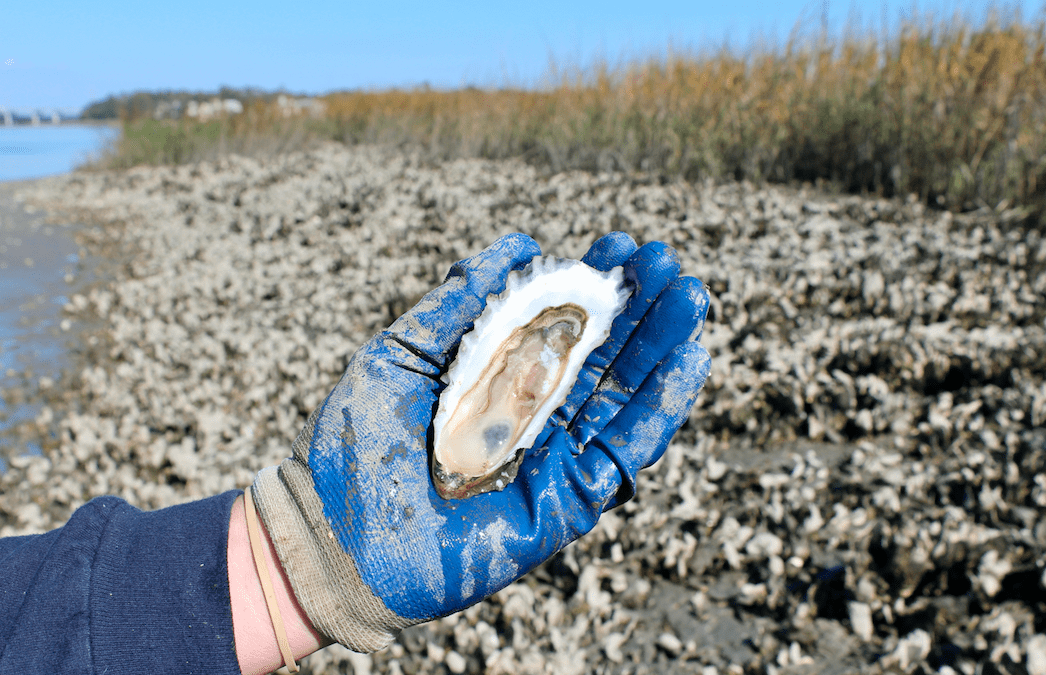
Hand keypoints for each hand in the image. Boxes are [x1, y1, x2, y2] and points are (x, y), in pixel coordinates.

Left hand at [251, 232, 710, 650]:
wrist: (335, 535)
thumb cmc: (356, 444)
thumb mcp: (402, 353)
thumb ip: (458, 304)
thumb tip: (520, 244)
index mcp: (498, 382)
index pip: (560, 328)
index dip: (593, 287)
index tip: (620, 245)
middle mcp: (534, 418)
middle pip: (602, 358)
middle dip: (637, 309)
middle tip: (666, 260)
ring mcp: (553, 460)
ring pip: (623, 398)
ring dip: (660, 347)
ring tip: (690, 295)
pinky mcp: (567, 503)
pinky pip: (625, 453)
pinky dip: (660, 408)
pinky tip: (688, 358)